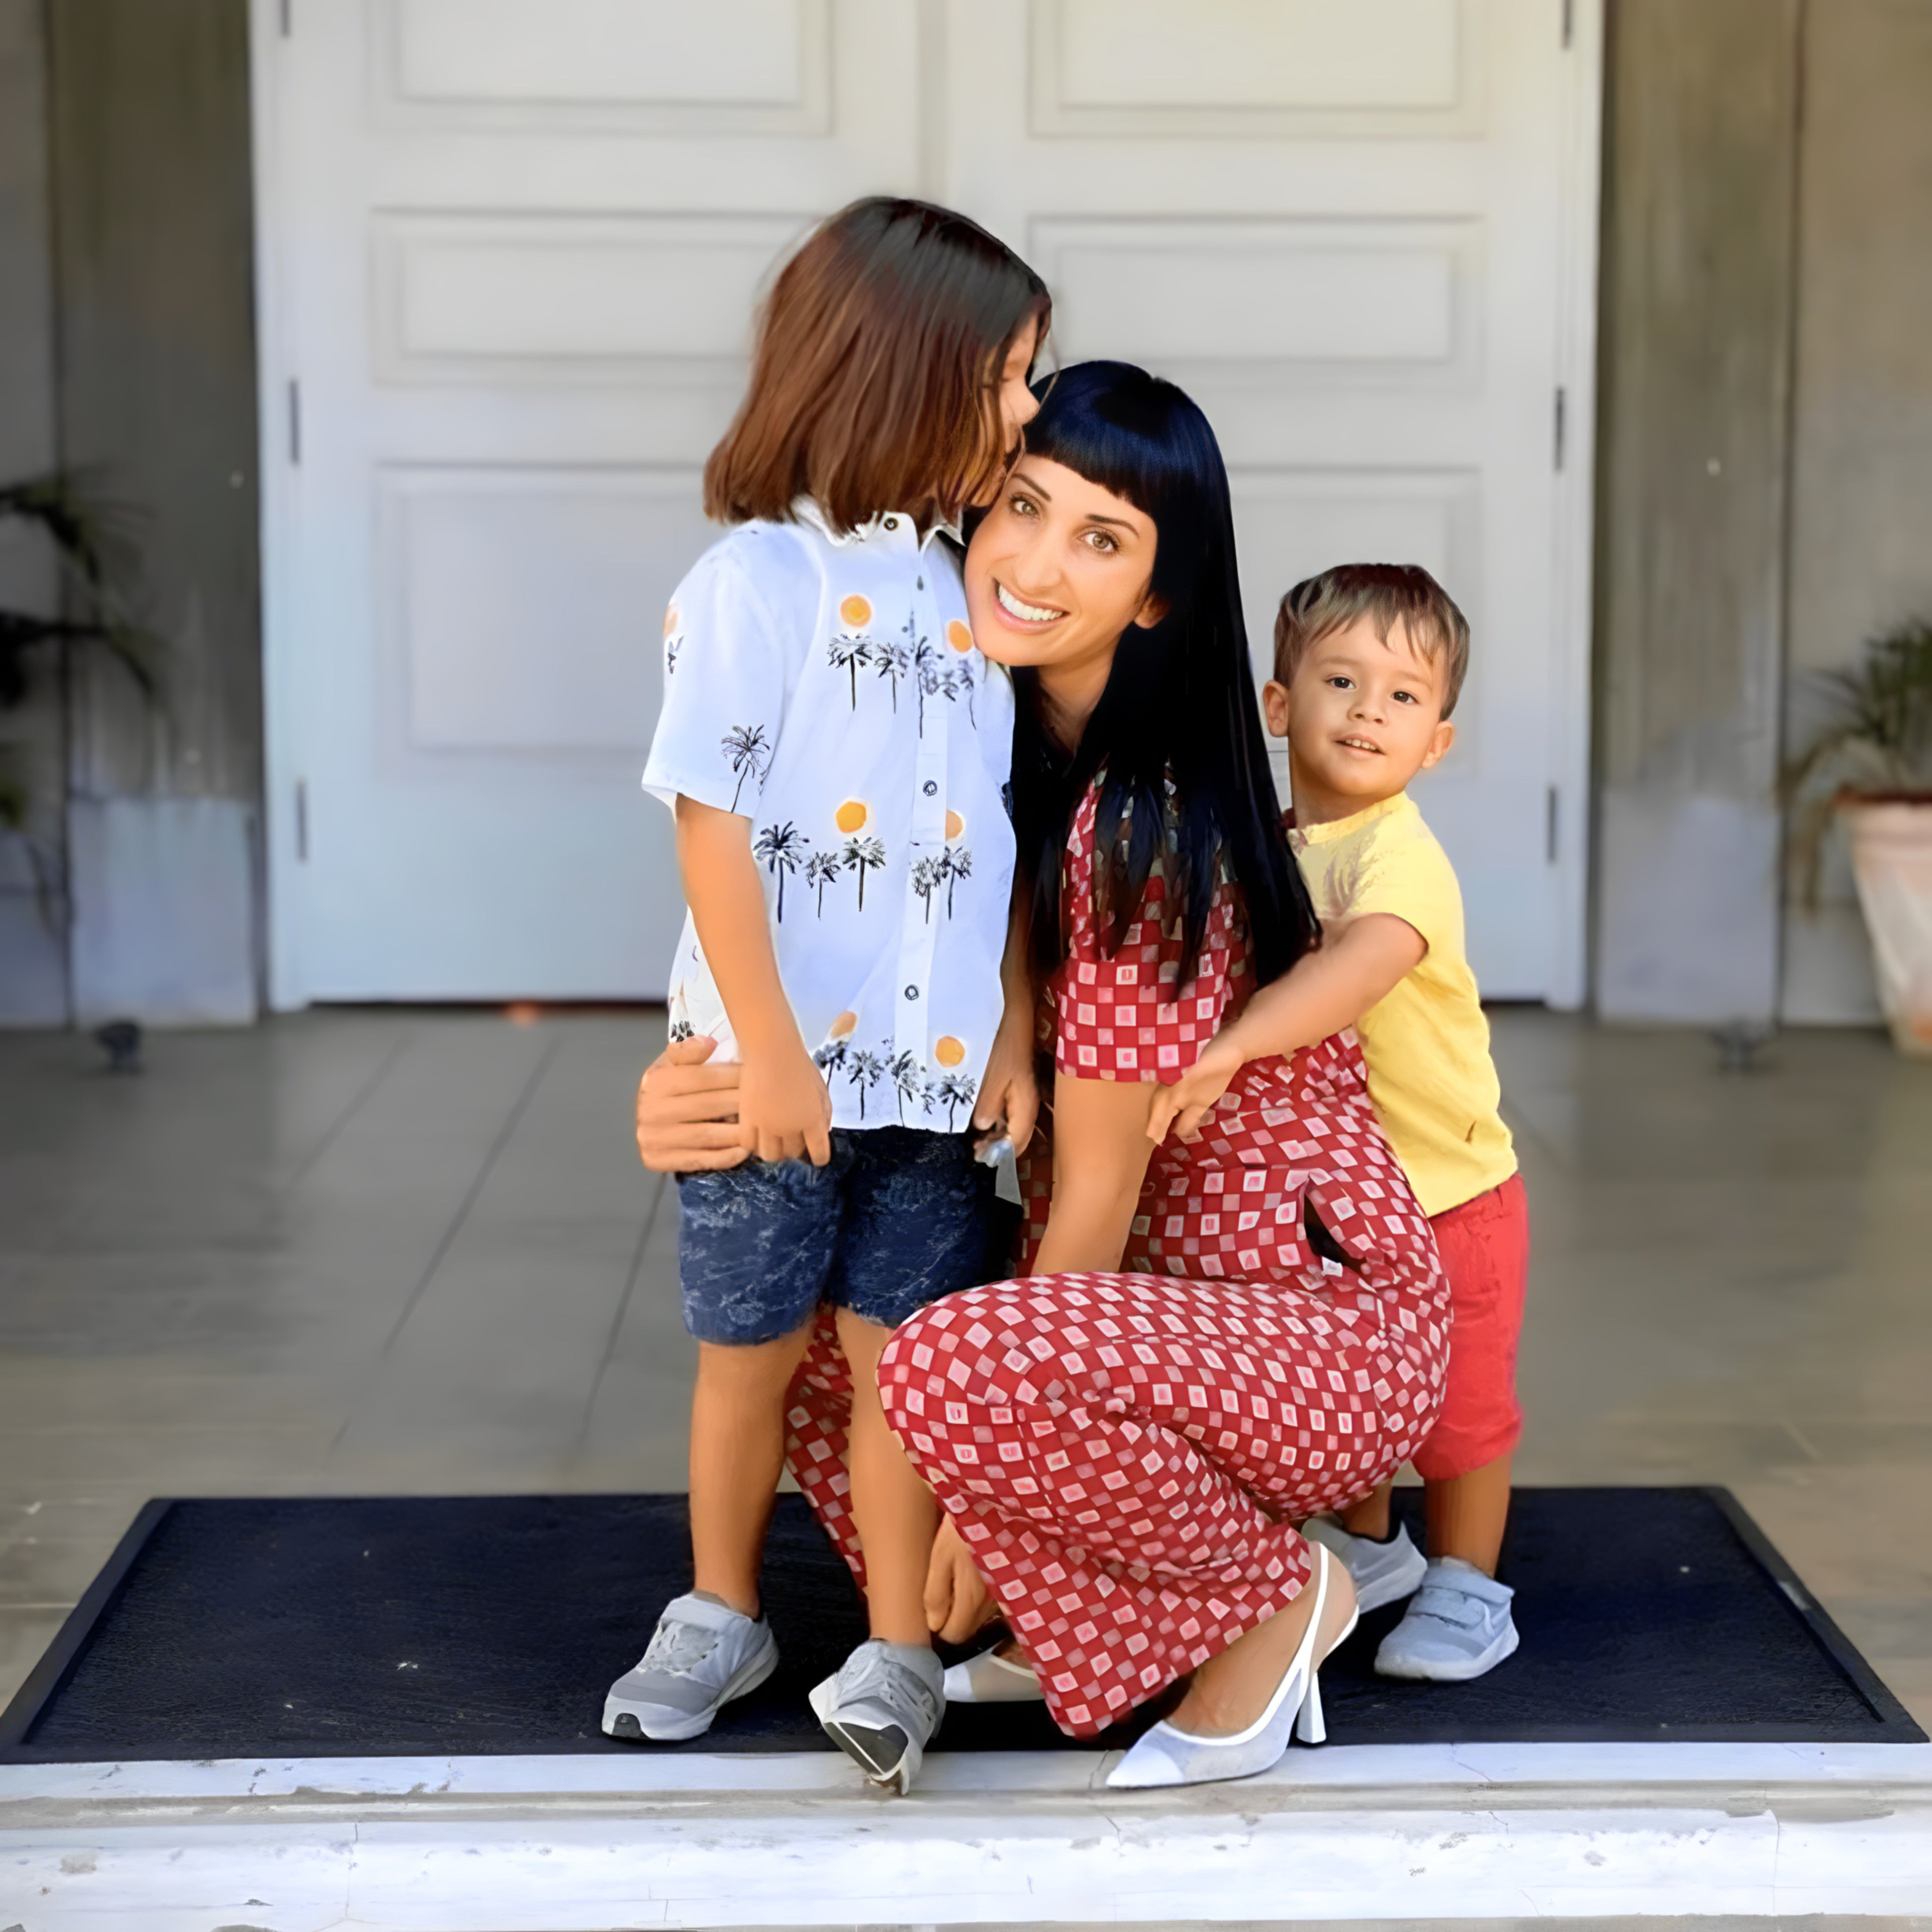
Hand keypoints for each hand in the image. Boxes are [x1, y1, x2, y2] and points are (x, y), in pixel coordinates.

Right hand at [635, 1035, 749, 1172]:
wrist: (644, 1122)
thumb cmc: (668, 1088)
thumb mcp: (672, 1064)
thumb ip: (688, 1051)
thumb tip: (709, 1042)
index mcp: (656, 1081)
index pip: (701, 1077)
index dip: (732, 1076)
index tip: (757, 1076)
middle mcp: (651, 1110)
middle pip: (708, 1106)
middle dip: (740, 1103)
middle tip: (768, 1102)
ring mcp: (653, 1138)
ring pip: (706, 1135)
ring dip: (738, 1132)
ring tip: (761, 1127)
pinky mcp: (657, 1161)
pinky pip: (698, 1160)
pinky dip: (724, 1157)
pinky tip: (744, 1151)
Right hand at [738, 1040, 832, 1165]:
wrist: (772, 1051)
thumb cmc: (800, 1067)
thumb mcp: (822, 1089)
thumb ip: (825, 1113)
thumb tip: (824, 1132)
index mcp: (812, 1121)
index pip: (819, 1154)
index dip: (820, 1158)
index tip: (817, 1156)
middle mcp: (790, 1129)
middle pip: (793, 1154)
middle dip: (797, 1151)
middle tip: (795, 1141)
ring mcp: (766, 1126)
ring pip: (770, 1155)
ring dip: (776, 1151)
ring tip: (776, 1141)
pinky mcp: (747, 1120)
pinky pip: (749, 1145)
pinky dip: (754, 1144)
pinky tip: (758, 1136)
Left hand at [924, 1512, 995, 1642]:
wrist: (997, 1502)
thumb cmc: (966, 1526)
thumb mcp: (941, 1556)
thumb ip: (936, 1593)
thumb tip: (933, 1625)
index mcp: (972, 1597)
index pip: (955, 1635)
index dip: (940, 1627)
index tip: (933, 1610)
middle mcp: (992, 1601)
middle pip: (969, 1629)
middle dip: (953, 1619)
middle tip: (942, 1592)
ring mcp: (1004, 1592)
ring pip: (981, 1617)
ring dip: (967, 1608)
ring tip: (956, 1580)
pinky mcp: (1011, 1582)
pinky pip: (992, 1603)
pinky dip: (979, 1597)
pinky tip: (972, 1576)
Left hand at [972, 1013, 1039, 1158]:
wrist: (1013, 1019)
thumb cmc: (1002, 1047)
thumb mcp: (991, 1078)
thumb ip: (987, 1106)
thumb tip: (983, 1128)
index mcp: (1025, 1106)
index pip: (1017, 1142)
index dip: (999, 1153)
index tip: (977, 1155)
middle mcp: (1028, 1104)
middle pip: (1017, 1137)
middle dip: (997, 1147)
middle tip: (973, 1147)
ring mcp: (1023, 1096)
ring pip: (1013, 1126)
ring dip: (996, 1135)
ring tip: (975, 1137)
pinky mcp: (1015, 1088)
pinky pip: (1008, 1112)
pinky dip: (995, 1120)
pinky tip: (981, 1119)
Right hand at [1146, 1033, 1244, 1144]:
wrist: (1222, 1047)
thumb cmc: (1214, 1076)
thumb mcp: (1202, 1103)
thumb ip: (1187, 1121)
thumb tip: (1176, 1135)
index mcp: (1167, 1099)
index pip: (1155, 1124)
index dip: (1159, 1135)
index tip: (1162, 1143)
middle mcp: (1158, 1089)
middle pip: (1152, 1115)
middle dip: (1158, 1126)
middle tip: (1166, 1137)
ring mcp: (1160, 1080)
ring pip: (1155, 1104)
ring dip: (1162, 1115)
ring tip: (1170, 1125)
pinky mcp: (1165, 1074)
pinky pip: (1160, 1094)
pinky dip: (1165, 1104)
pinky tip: (1173, 1109)